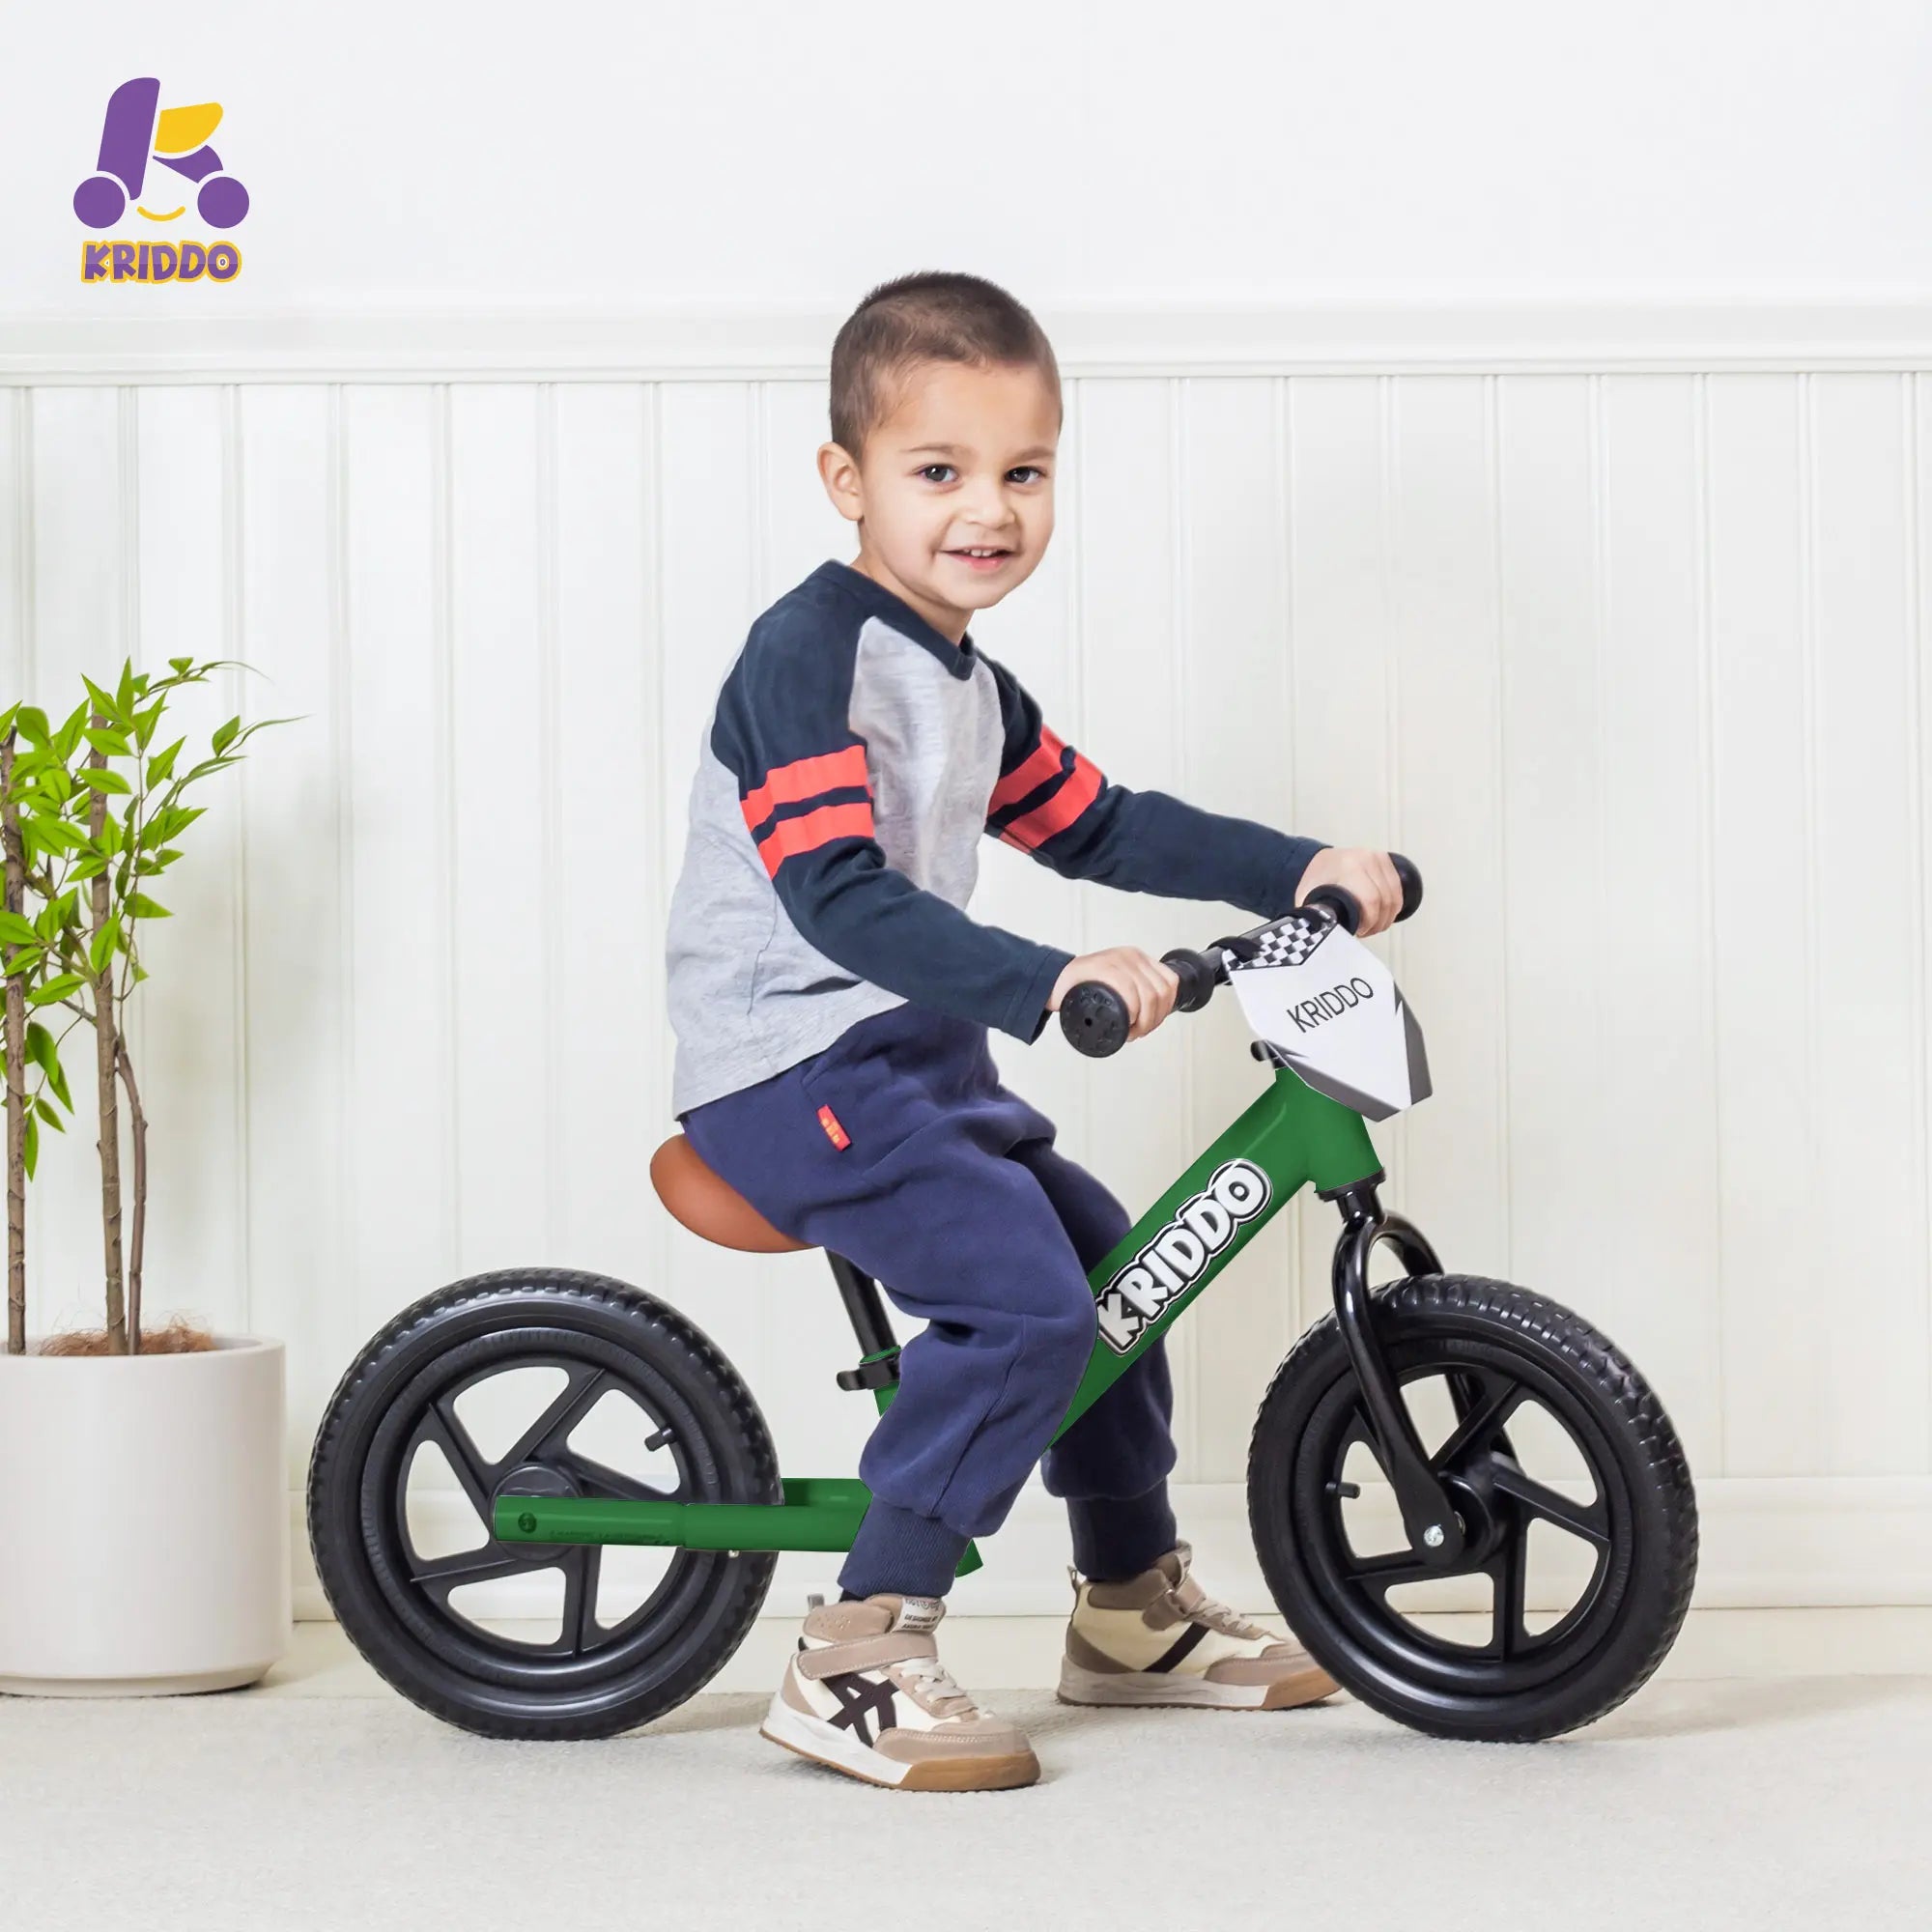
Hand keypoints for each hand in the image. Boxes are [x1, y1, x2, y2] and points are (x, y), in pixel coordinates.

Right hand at [1048, 947, 1180, 1040]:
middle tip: (1137, 1032)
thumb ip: (1136, 992)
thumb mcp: (1117, 984)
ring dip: (1144, 1020)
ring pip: (1150, 994)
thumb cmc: (1082, 988)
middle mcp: (1131, 956)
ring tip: (1130, 1031)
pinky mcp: (1103, 967)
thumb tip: (1156, 1014)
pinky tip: (1124, 1021)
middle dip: (1154, 1020)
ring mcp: (1118, 960)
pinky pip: (1129, 991)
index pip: (1170, 983)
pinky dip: (1132, 1011)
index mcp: (1138, 959)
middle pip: (1162, 992)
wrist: (1052, 983)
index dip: (1165, 1009)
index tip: (1151, 1023)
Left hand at [1295, 847, 1402, 936]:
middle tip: (1365, 932)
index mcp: (1348, 866)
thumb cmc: (1315, 879)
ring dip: (1387, 917)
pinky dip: (1392, 907)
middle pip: (1386, 900)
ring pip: (1395, 897)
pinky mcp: (1387, 861)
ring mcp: (1378, 858)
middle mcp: (1366, 858)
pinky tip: (1380, 915)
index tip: (1359, 931)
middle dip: (1378, 923)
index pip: (1371, 899)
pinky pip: (1398, 891)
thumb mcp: (1309, 897)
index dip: (1369, 922)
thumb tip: (1322, 935)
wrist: (1320, 861)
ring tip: (1372, 926)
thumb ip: (1316, 916)